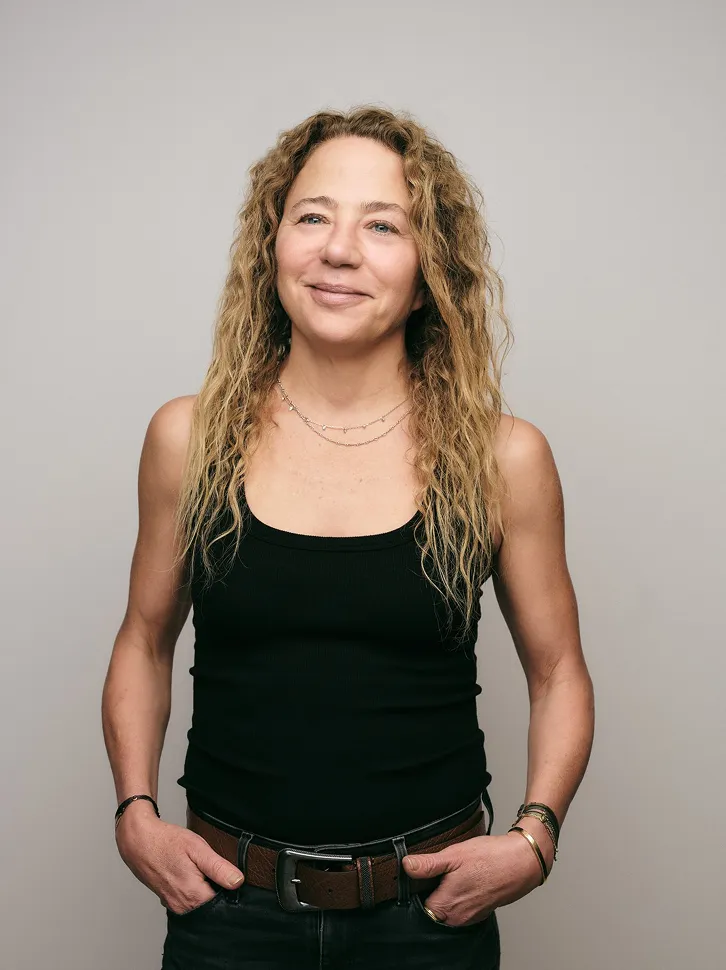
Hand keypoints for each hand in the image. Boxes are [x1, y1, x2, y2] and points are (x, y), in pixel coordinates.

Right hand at [115, 803, 244, 914]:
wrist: (138, 841)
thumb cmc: (166, 842)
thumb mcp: (197, 848)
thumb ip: (218, 867)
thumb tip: (238, 882)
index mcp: (193, 895)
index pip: (223, 902)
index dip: (229, 888)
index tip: (226, 874)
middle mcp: (183, 906)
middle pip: (211, 905)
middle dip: (216, 890)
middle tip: (212, 869)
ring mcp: (174, 905)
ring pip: (199, 903)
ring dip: (204, 889)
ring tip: (200, 870)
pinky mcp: (168, 901)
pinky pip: (188, 901)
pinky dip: (193, 890)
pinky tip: (190, 874)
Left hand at [402, 830, 546, 926]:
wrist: (522, 862)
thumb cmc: (490, 858)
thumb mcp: (454, 855)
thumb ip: (428, 864)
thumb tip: (407, 866)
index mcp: (446, 907)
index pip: (418, 904)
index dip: (418, 887)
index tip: (423, 873)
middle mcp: (457, 918)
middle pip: (432, 907)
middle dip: (433, 889)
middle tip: (443, 869)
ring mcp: (470, 916)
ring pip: (448, 906)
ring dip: (448, 890)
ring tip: (457, 871)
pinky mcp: (480, 911)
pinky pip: (462, 905)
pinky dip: (462, 892)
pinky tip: (468, 877)